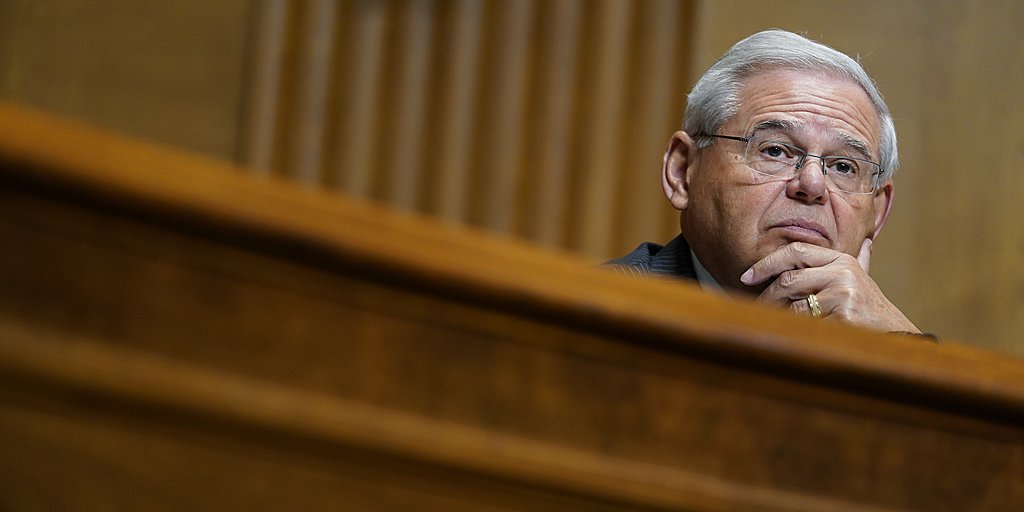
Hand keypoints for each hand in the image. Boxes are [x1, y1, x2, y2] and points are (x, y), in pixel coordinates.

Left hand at [740, 239, 919, 332]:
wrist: (897, 336)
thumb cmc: (871, 310)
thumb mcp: (863, 279)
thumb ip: (860, 260)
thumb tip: (865, 241)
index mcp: (842, 260)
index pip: (795, 252)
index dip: (767, 263)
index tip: (747, 275)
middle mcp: (842, 272)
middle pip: (789, 280)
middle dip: (768, 295)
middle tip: (756, 306)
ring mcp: (843, 293)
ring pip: (794, 305)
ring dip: (780, 316)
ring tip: (775, 322)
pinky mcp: (843, 315)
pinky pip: (806, 324)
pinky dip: (797, 331)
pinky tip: (798, 335)